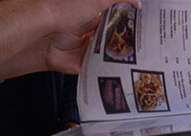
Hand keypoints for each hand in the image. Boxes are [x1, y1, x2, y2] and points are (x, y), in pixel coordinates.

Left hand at [0, 0, 140, 78]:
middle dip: (129, 47)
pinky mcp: (82, 65)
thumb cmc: (63, 10)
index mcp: (95, 16)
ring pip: (109, 58)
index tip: (147, 31)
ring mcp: (87, 50)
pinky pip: (98, 72)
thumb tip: (137, 1)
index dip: (131, 27)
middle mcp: (91, 33)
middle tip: (145, 49)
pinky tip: (119, 73)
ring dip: (119, 60)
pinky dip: (107, 73)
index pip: (118, 22)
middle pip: (116, 42)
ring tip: (136, 63)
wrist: (43, 32)